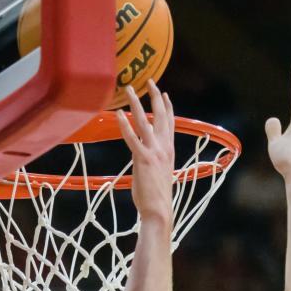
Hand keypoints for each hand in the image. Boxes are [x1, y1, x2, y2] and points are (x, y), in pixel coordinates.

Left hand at [116, 81, 174, 224]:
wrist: (159, 210)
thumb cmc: (157, 197)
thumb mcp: (157, 174)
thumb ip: (152, 161)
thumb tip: (142, 157)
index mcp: (169, 151)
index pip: (170, 124)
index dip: (168, 107)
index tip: (165, 94)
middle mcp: (164, 148)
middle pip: (161, 116)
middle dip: (155, 97)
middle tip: (150, 80)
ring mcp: (154, 152)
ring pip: (145, 122)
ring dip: (137, 103)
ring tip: (130, 89)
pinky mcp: (143, 160)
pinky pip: (133, 139)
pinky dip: (125, 126)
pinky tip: (119, 115)